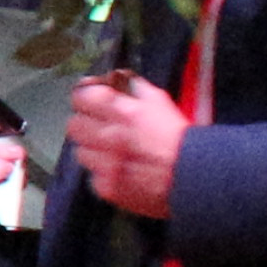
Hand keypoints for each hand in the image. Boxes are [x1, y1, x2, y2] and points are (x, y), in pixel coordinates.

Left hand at [68, 75, 187, 219]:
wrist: (192, 176)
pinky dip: (103, 173)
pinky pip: (92, 176)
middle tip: (98, 128)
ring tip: (112, 152)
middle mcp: (108, 136)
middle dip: (84, 124)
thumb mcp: (160, 102)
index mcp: (121, 112)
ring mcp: (104, 164)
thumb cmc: (179, 138)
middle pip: (73, 125)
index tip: (88, 102)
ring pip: (80, 152)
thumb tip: (118, 80)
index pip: (80, 97)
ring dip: (93, 150)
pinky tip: (120, 170)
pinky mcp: (106, 187)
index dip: (84, 99)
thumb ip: (134, 89)